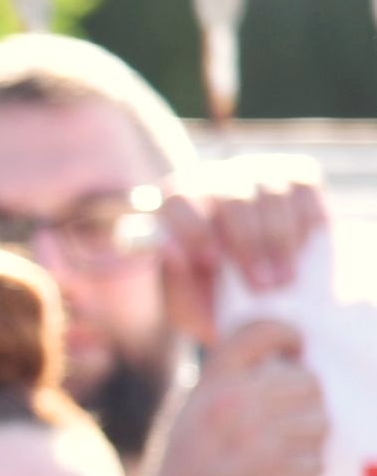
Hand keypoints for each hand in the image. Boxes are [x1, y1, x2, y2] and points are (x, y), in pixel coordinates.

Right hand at [142, 316, 327, 475]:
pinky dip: (305, 473)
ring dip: (310, 442)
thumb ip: (225, 388)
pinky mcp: (271, 472)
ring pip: (318, 421)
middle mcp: (228, 404)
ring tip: (282, 458)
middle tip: (288, 428)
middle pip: (306, 381)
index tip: (297, 347)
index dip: (285, 333)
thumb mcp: (190, 420)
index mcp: (207, 387)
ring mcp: (250, 437)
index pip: (255, 333)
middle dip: (307, 406)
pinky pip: (314, 459)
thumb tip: (282, 363)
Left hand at [157, 155, 331, 337]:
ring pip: (271, 194)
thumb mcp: (186, 300)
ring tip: (285, 280)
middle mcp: (215, 180)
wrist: (256, 302)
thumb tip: (169, 249)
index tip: (212, 261)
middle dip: (248, 244)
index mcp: (177, 204)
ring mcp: (258, 174)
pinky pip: (304, 189)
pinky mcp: (297, 176)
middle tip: (260, 286)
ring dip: (279, 239)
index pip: (179, 200)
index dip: (195, 228)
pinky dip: (306, 222)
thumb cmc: (210, 299)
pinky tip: (303, 254)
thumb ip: (174, 278)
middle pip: (232, 199)